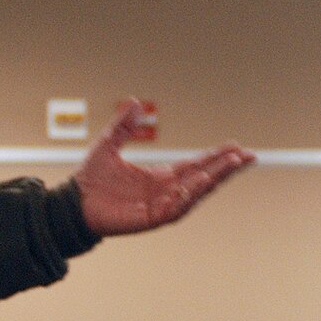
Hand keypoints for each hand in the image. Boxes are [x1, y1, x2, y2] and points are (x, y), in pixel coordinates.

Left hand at [74, 100, 253, 236]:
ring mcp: (160, 206)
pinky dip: (189, 195)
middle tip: (248, 156)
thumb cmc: (90, 180)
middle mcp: (165, 191)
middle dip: (226, 168)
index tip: (236, 147)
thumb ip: (123, 125)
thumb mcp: (108, 144)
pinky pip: (176, 208)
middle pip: (204, 178)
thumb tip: (136, 101)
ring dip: (214, 179)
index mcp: (160, 176)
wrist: (72, 204)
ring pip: (195, 193)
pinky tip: (201, 182)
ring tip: (232, 165)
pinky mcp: (150, 219)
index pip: (196, 165)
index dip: (216, 157)